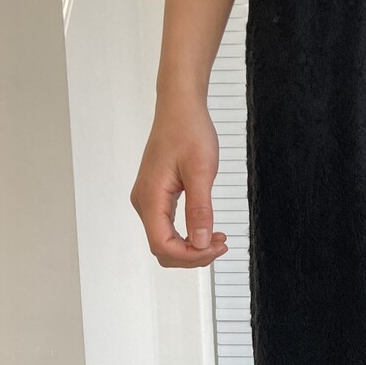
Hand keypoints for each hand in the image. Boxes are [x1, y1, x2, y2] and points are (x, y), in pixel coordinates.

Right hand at [130, 96, 227, 268]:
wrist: (179, 108)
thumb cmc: (188, 131)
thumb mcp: (201, 172)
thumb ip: (200, 210)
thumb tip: (201, 243)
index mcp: (151, 197)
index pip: (163, 245)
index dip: (191, 256)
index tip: (216, 247)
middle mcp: (144, 202)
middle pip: (163, 249)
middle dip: (193, 255)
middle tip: (221, 244)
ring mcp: (148, 201)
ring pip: (165, 242)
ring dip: (192, 248)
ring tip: (218, 238)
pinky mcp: (156, 197)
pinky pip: (167, 229)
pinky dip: (188, 237)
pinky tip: (207, 231)